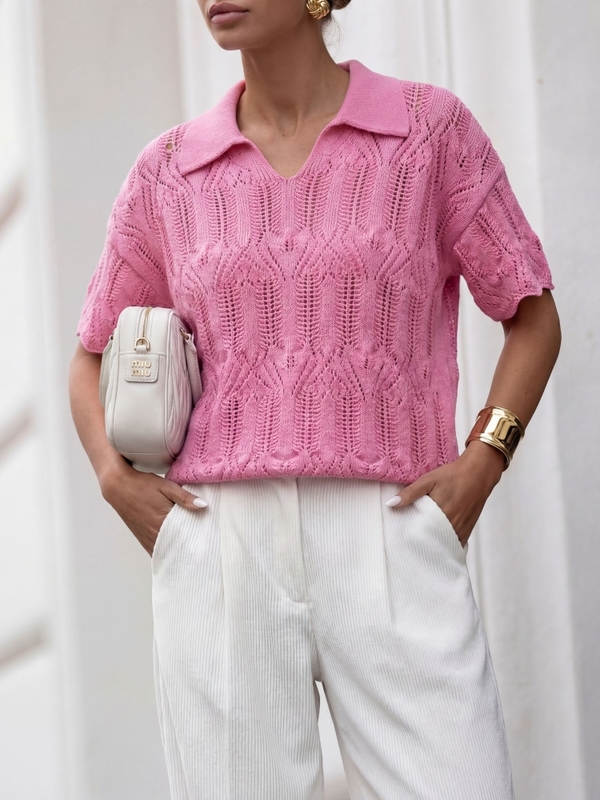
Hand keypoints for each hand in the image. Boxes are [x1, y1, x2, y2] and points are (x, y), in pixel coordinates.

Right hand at [99, 459, 206, 555]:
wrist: (118, 487)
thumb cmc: (142, 485)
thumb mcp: (166, 486)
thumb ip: (185, 497)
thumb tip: (204, 505)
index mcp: (162, 521)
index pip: (185, 538)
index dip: (197, 541)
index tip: (208, 543)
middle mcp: (154, 534)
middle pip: (176, 548)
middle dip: (189, 549)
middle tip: (203, 548)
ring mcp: (147, 538)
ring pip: (166, 552)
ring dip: (177, 552)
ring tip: (191, 552)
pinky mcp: (142, 538)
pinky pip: (156, 551)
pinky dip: (165, 553)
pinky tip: (174, 552)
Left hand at [386, 440, 505, 546]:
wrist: (479, 473)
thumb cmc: (453, 475)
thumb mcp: (428, 480)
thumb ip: (410, 493)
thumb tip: (391, 504)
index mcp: (440, 514)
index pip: (422, 534)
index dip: (412, 538)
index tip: (403, 539)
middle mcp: (452, 525)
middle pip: (433, 541)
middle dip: (422, 544)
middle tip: (410, 545)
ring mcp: (462, 528)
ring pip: (445, 544)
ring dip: (435, 545)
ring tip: (422, 546)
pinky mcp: (468, 528)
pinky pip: (456, 542)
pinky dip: (447, 544)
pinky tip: (439, 543)